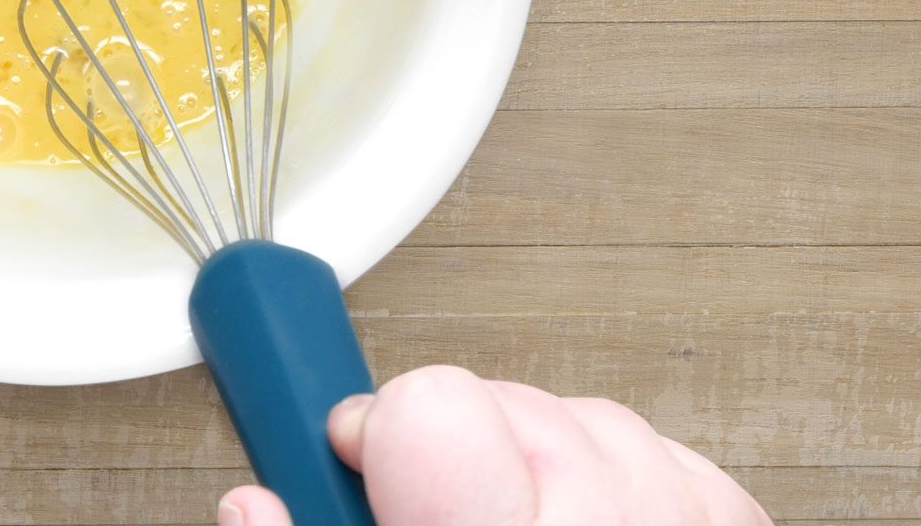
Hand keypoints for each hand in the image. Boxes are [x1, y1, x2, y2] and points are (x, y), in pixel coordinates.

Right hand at [217, 365, 770, 525]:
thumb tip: (254, 508)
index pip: (431, 416)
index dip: (372, 430)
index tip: (351, 456)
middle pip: (495, 405)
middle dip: (441, 453)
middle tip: (411, 521)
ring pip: (581, 416)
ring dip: (526, 459)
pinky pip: (667, 458)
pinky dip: (617, 480)